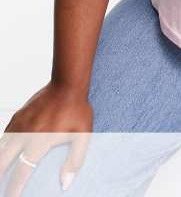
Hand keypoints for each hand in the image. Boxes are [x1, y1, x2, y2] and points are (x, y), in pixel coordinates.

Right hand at [0, 81, 92, 195]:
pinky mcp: (19, 114)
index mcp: (39, 143)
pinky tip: (4, 148)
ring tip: (0, 169)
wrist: (68, 84)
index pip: (22, 172)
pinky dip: (2, 143)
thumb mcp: (83, 136)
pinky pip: (6, 132)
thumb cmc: (77, 109)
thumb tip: (65, 183)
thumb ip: (74, 161)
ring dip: (0, 159)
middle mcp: (25, 134)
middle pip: (4, 160)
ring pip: (2, 146)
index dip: (14, 188)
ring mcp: (20, 123)